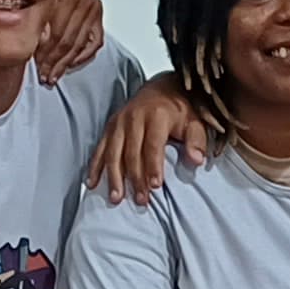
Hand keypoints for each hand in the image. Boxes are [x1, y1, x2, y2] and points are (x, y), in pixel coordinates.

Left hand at [35, 0, 108, 83]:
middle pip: (67, 39)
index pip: (55, 32)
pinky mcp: (97, 12)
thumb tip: (32, 45)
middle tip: (45, 75)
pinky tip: (71, 64)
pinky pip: (94, 42)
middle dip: (54, 61)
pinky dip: (83, 56)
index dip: (44, 52)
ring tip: (54, 74)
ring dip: (65, 63)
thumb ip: (33, 18)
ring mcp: (91, 5)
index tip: (36, 66)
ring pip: (78, 44)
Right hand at [90, 74, 213, 203]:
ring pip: (113, 152)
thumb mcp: (195, 122)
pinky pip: (100, 148)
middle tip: (140, 200)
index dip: (153, 166)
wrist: (162, 88)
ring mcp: (119, 122)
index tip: (155, 186)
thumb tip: (196, 160)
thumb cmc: (180, 110)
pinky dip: (95, 166)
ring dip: (114, 176)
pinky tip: (92, 183)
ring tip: (116, 198)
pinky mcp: (110, 126)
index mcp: (156, 115)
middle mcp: (134, 117)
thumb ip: (197, 141)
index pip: (153, 145)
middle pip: (131, 152)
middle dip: (135, 178)